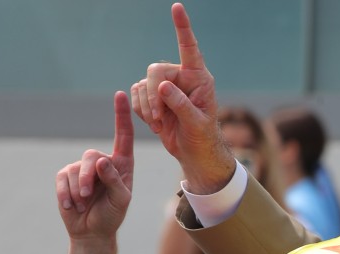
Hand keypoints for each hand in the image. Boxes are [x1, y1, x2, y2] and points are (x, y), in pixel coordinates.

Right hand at [55, 90, 133, 253]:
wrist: (92, 232)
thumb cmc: (112, 215)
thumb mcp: (121, 201)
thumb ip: (114, 180)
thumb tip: (101, 160)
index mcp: (122, 164)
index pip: (123, 136)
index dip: (121, 115)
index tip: (120, 95)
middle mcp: (102, 162)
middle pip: (90, 156)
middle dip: (87, 177)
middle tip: (89, 196)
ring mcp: (82, 169)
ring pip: (75, 170)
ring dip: (78, 191)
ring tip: (84, 204)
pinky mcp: (66, 177)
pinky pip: (62, 180)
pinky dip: (66, 195)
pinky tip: (72, 206)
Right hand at [130, 2, 235, 193]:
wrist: (194, 153)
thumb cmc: (203, 137)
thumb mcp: (197, 124)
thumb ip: (181, 105)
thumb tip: (163, 87)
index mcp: (198, 77)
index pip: (189, 48)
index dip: (182, 28)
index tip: (176, 7)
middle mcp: (181, 77)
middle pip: (155, 70)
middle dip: (152, 94)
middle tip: (157, 117)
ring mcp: (165, 87)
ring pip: (142, 85)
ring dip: (146, 107)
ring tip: (160, 124)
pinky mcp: (153, 98)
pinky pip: (136, 96)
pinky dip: (141, 112)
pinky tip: (156, 123)